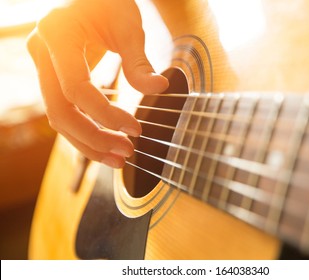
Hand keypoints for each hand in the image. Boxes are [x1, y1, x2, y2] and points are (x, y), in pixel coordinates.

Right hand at [27, 0, 168, 167]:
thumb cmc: (109, 1)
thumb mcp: (128, 24)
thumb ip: (139, 59)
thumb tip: (159, 89)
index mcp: (57, 34)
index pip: (76, 88)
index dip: (106, 114)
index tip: (136, 129)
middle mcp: (42, 52)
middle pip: (60, 110)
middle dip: (93, 138)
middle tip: (126, 154)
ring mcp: (44, 66)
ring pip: (58, 117)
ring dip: (87, 142)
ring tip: (118, 159)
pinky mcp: (53, 77)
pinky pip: (64, 110)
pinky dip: (84, 130)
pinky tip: (105, 142)